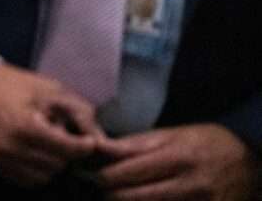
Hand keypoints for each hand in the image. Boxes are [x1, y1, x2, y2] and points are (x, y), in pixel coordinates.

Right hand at [0, 63, 101, 186]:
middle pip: (58, 165)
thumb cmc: (14, 84)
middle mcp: (11, 147)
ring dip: (52, 163)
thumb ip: (80, 113)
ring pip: (44, 176)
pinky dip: (36, 170)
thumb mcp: (50, 90)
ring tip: (46, 143)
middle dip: (65, 153)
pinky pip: (27, 180)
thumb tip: (102, 140)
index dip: (83, 146)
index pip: (67, 150)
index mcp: (25, 126)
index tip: (88, 141)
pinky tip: (35, 152)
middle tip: (60, 135)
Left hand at [94, 124, 260, 199]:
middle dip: (108, 195)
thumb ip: (136, 144)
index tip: (84, 174)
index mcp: (176, 156)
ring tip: (113, 196)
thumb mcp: (173, 134)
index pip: (126, 172)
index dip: (99, 177)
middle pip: (132, 198)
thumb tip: (99, 147)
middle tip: (96, 189)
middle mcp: (188, 183)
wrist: (251, 163)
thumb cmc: (205, 143)